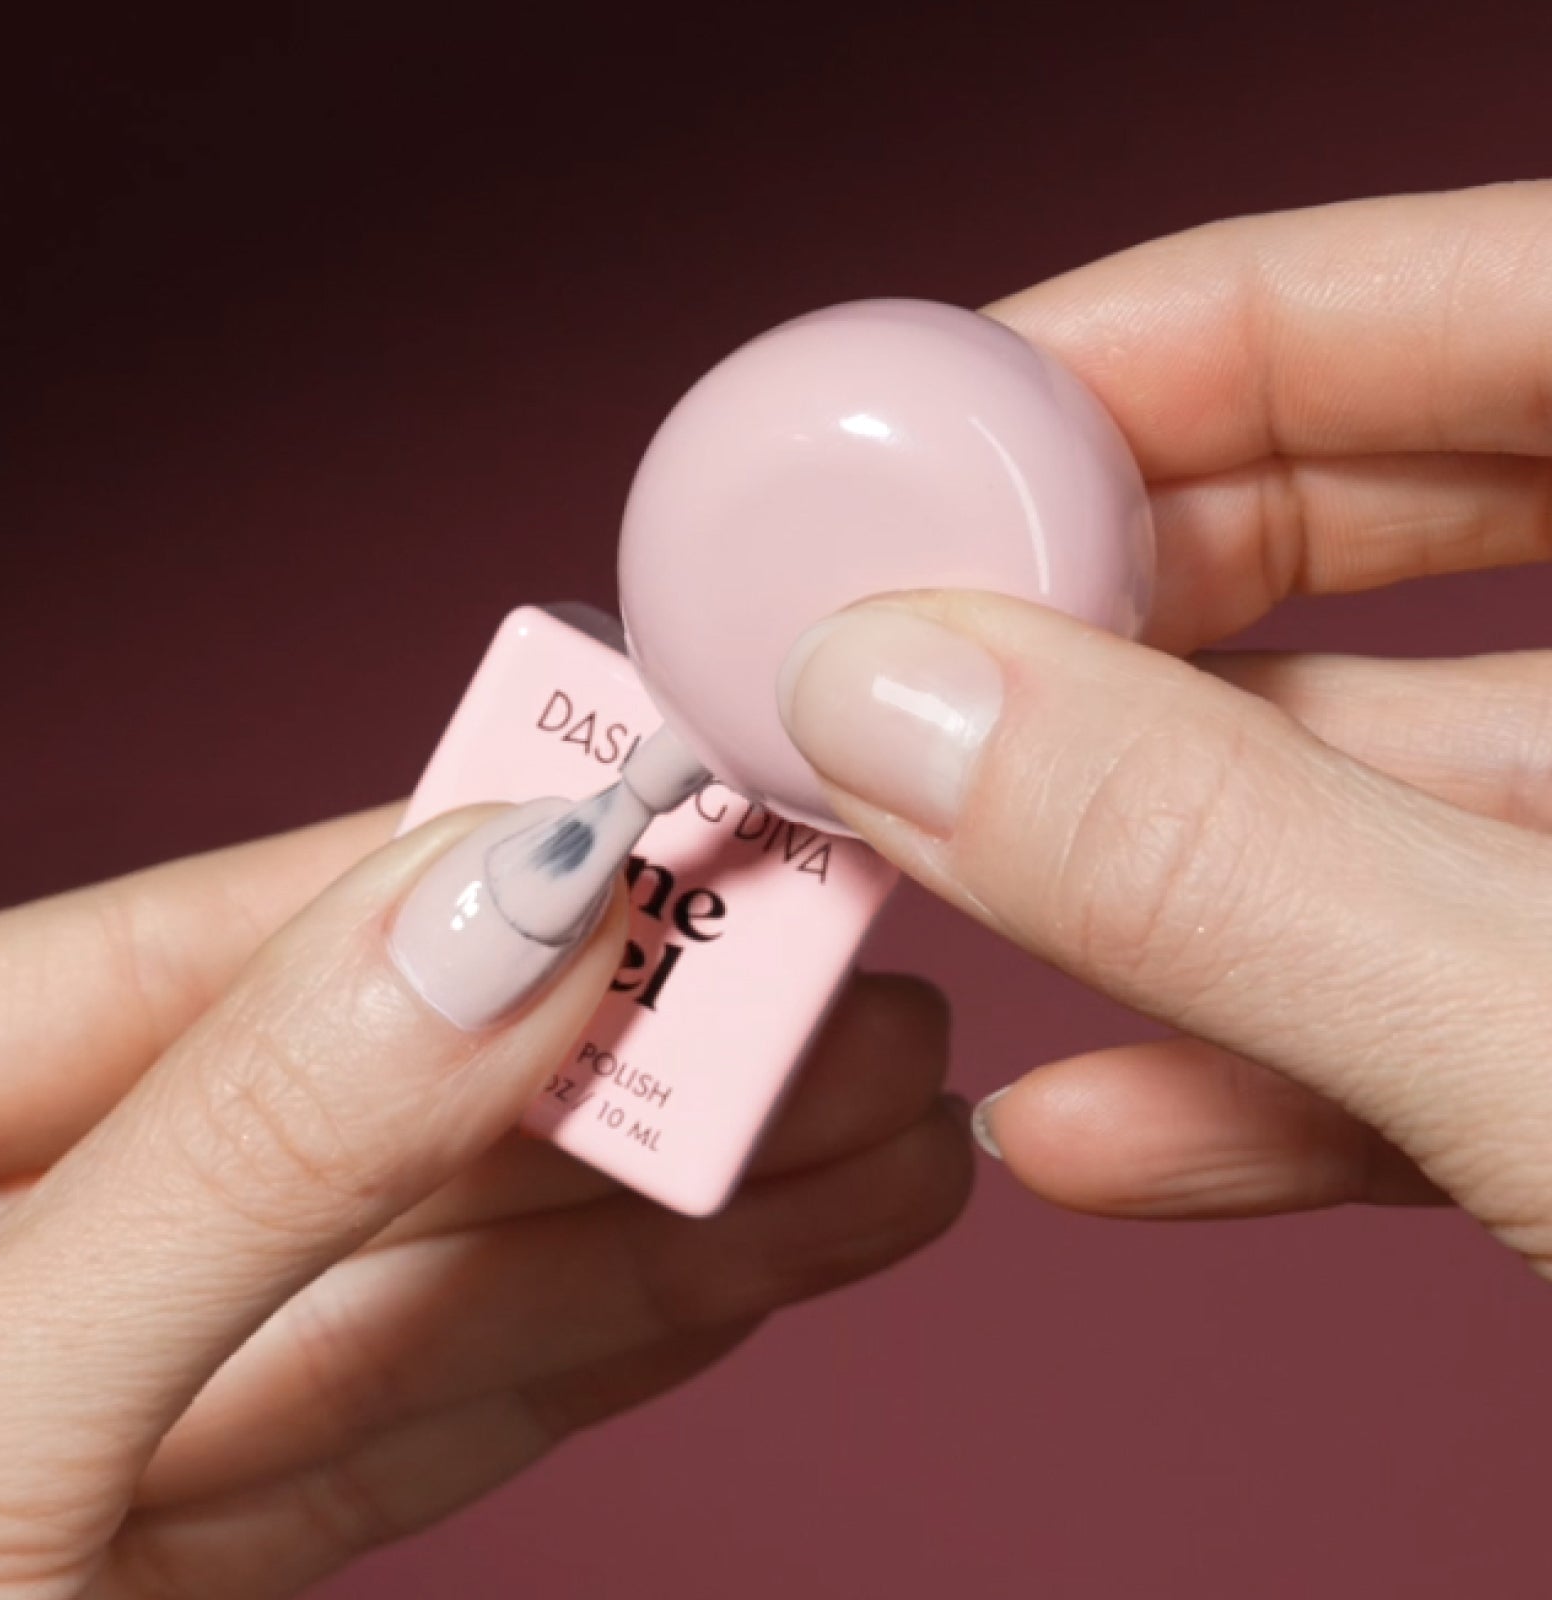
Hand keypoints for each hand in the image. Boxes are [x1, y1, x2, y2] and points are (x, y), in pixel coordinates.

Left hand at [0, 804, 967, 1597]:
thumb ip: (242, 1157)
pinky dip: (604, 1338)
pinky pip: (423, 1407)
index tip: (702, 840)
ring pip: (439, 1259)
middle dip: (639, 1055)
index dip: (484, 874)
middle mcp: (11, 1230)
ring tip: (888, 1128)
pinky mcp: (191, 1534)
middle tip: (857, 1001)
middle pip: (378, 1094)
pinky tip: (760, 1255)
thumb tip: (504, 909)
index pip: (232, 933)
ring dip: (674, 1201)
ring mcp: (113, 1390)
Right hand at [776, 183, 1551, 1258]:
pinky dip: (1266, 1066)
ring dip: (1136, 870)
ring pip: (1379, 797)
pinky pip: (1436, 1010)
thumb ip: (1237, 872)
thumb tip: (902, 704)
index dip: (1170, 347)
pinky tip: (1095, 1120)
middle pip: (1383, 531)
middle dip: (1103, 609)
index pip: (1469, 312)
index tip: (927, 436)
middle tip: (888, 661)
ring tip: (927, 878)